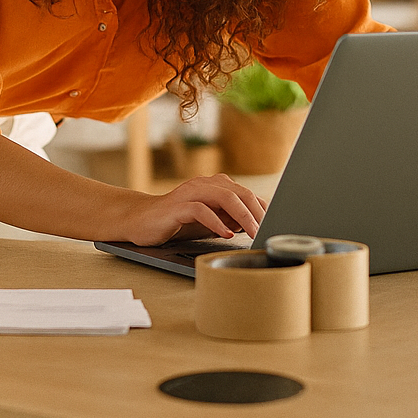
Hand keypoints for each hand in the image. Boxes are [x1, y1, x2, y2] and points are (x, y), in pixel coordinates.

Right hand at [120, 174, 266, 245]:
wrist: (141, 221)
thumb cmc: (178, 222)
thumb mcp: (210, 220)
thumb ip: (230, 219)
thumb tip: (256, 224)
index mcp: (216, 185)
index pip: (247, 194)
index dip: (264, 209)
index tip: (277, 225)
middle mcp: (205, 184)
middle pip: (240, 193)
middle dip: (257, 212)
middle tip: (268, 231)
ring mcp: (190, 192)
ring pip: (224, 197)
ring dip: (242, 216)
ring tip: (253, 232)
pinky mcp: (177, 206)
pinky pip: (200, 210)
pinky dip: (216, 222)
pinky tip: (225, 234)